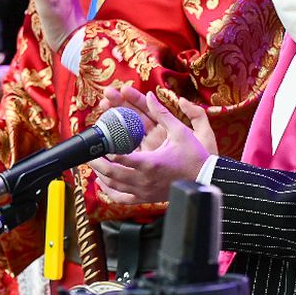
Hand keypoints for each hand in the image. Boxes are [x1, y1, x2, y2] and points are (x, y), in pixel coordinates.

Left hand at [91, 89, 214, 205]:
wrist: (207, 180)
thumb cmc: (195, 156)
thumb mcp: (180, 131)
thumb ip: (162, 113)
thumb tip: (149, 95)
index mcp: (151, 162)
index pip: (121, 156)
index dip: (106, 149)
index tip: (98, 142)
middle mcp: (145, 179)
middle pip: (112, 173)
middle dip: (96, 163)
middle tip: (88, 154)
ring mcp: (145, 191)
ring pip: (114, 186)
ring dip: (101, 175)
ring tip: (93, 165)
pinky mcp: (147, 199)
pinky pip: (123, 199)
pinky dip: (110, 192)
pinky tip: (103, 184)